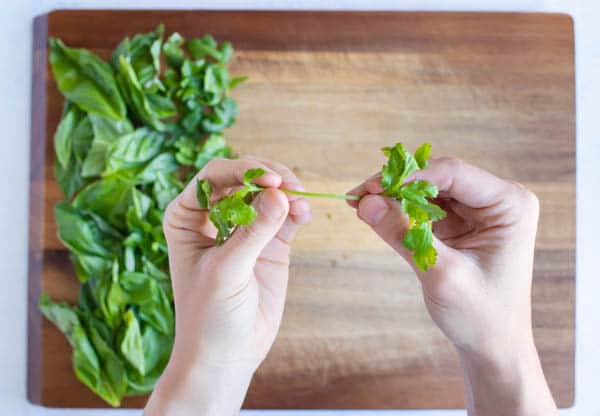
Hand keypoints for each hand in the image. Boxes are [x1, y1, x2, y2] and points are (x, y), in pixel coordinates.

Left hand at [144, 157, 310, 415]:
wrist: (226, 355)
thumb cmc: (208, 316)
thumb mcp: (227, 271)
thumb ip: (253, 232)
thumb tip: (280, 194)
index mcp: (186, 217)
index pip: (212, 177)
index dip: (241, 171)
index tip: (269, 180)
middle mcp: (214, 217)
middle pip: (243, 178)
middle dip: (267, 177)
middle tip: (290, 186)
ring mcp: (244, 230)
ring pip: (267, 194)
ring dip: (287, 192)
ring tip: (302, 203)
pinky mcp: (269, 245)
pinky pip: (285, 217)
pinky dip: (297, 211)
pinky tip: (304, 214)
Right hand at [348, 157, 556, 415]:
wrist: (492, 347)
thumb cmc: (480, 316)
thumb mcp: (441, 274)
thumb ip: (403, 235)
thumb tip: (366, 203)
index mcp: (510, 205)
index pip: (453, 173)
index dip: (410, 177)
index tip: (372, 189)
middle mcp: (496, 200)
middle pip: (437, 176)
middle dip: (397, 186)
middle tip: (359, 196)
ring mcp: (478, 211)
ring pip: (427, 189)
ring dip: (394, 197)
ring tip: (360, 204)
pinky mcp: (460, 224)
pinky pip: (425, 207)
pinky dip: (399, 211)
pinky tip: (375, 214)